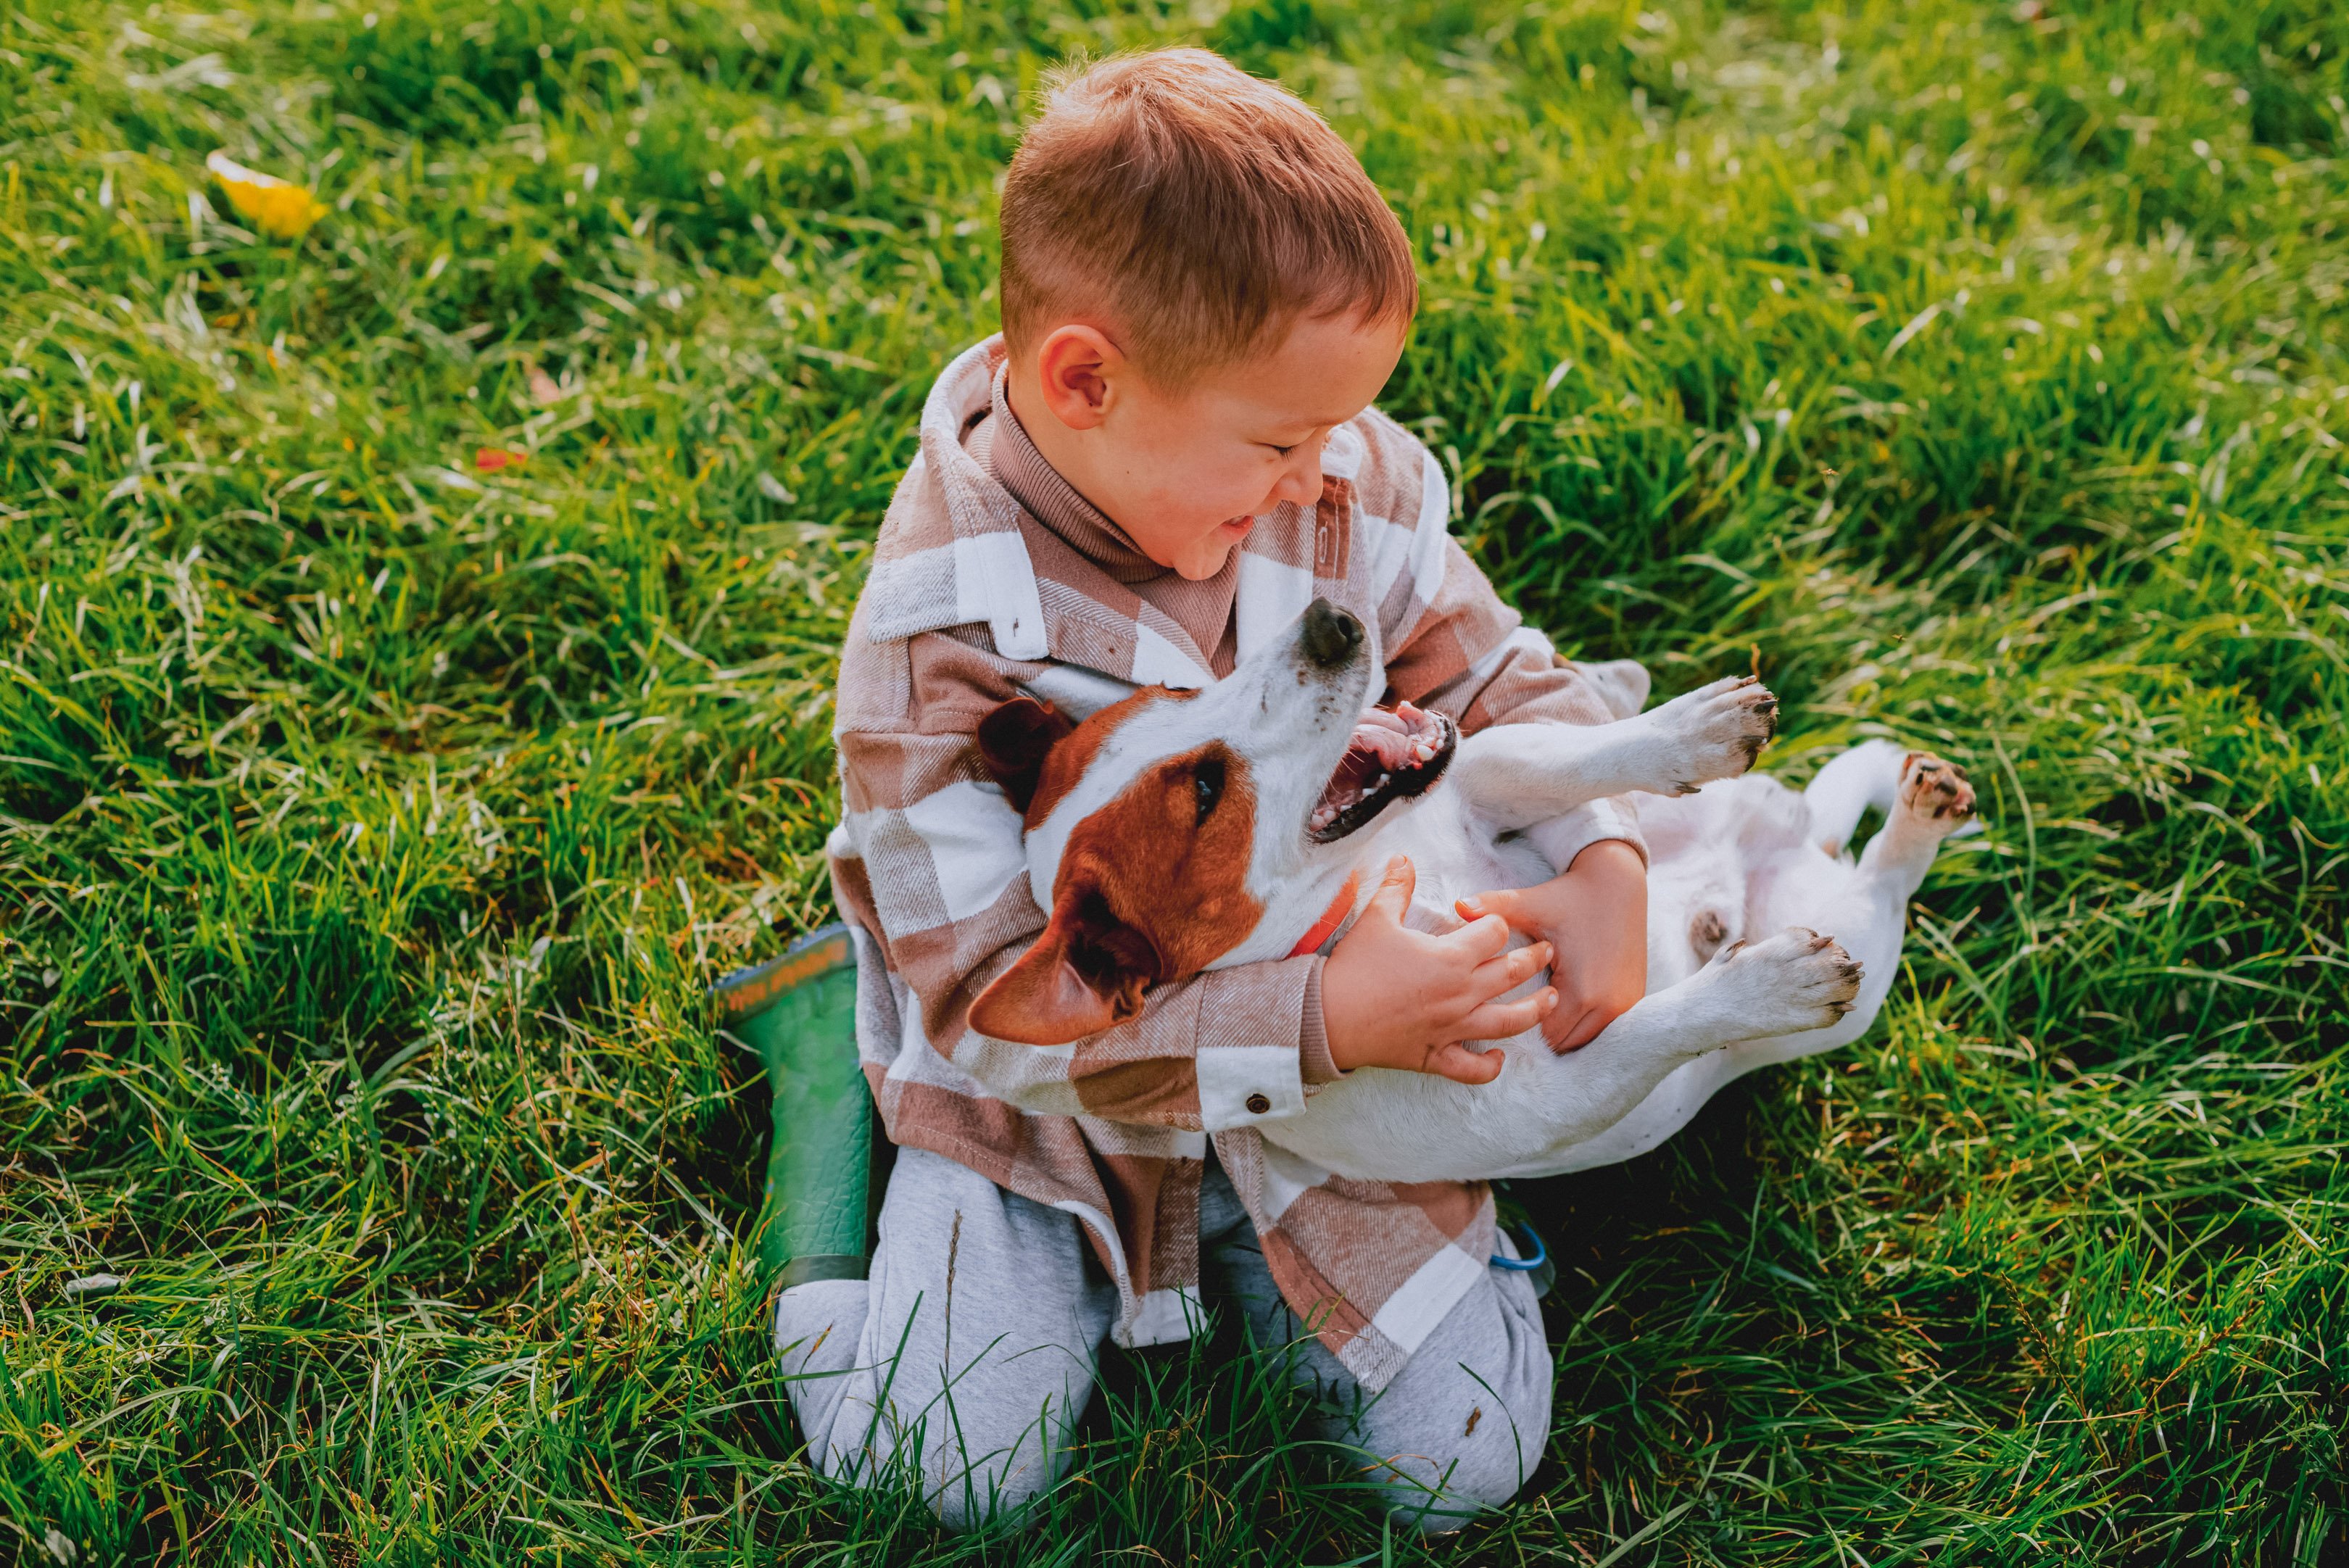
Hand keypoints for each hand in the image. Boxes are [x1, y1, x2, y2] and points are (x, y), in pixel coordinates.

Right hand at [1320, 856, 1557, 1084]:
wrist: (1327, 1017)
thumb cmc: (1353, 967)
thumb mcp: (1375, 919)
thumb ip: (1396, 887)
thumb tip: (1403, 858)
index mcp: (1451, 957)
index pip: (1495, 932)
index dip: (1497, 922)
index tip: (1494, 921)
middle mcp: (1462, 993)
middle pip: (1514, 972)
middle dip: (1536, 958)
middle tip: (1548, 951)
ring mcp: (1454, 1028)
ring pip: (1510, 1022)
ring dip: (1536, 1009)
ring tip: (1552, 999)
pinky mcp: (1438, 1056)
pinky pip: (1474, 1069)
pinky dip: (1491, 1065)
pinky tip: (1499, 1056)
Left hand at [1456, 839, 1646, 1052]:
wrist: (1618, 882)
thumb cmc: (1570, 896)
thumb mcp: (1532, 903)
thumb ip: (1495, 908)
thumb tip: (1457, 905)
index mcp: (1582, 991)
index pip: (1544, 1036)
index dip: (1520, 1024)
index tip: (1502, 1009)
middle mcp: (1608, 1006)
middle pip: (1563, 1044)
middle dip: (1540, 1032)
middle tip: (1516, 1009)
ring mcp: (1625, 1006)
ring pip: (1583, 1040)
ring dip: (1562, 1029)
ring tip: (1539, 1007)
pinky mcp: (1633, 1000)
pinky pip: (1601, 1029)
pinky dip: (1582, 1022)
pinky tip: (1563, 1002)